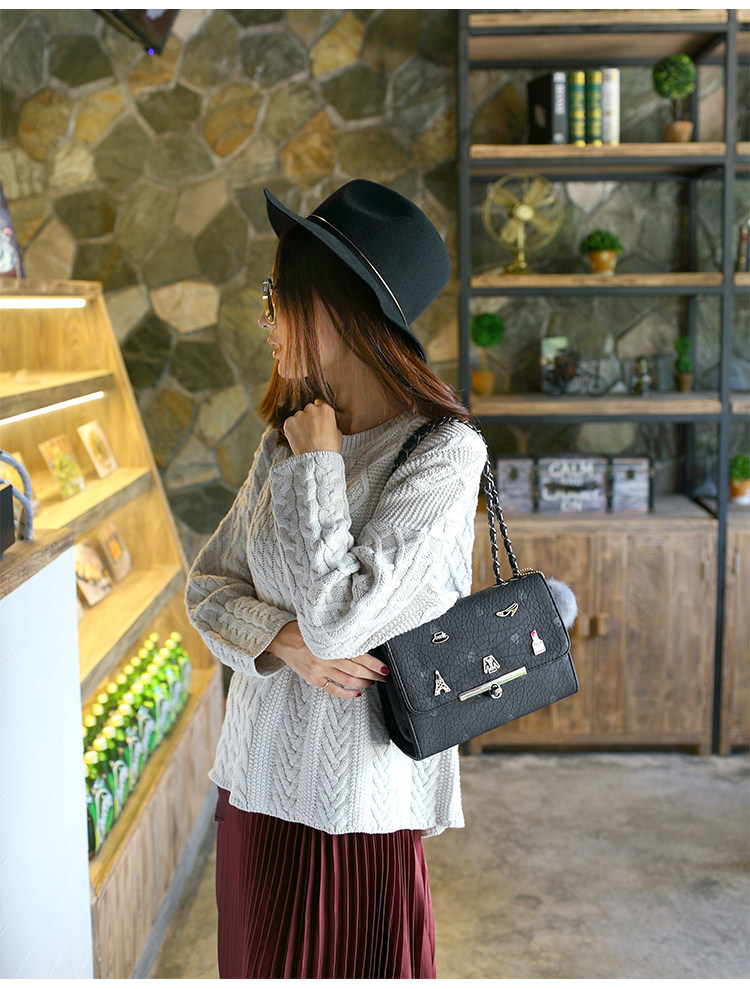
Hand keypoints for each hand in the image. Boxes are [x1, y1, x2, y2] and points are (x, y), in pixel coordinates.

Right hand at [268, 622, 388, 698]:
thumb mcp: (321, 628)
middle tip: (384, 676)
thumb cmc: (302, 630)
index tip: (384, 668)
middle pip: (355, 670)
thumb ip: (339, 636)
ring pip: (347, 681)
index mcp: (329, 643)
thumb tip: (362, 642)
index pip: (357, 655)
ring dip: (364, 683)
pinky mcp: (313, 679)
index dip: (373, 663)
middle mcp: (325, 658)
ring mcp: (319, 670)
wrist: (280, 639)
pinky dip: (347, 693)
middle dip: (373, 675)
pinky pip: (334, 690)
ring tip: (373, 682)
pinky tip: (357, 693)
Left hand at [283, 399, 341, 455]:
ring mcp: (299, 415)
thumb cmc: (330, 448)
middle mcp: (311, 408)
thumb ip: (330, 423)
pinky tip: (298, 439)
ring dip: (300, 424)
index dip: (320, 417)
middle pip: (309, 410)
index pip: (321, 407)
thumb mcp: (337, 433)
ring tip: (305, 438)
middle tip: (312, 432)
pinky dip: (292, 430)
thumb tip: (326, 424)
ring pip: (299, 417)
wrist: (317, 459)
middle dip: (309, 419)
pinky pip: (290, 424)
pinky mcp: (289, 422)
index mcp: (325, 409)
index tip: (319, 424)